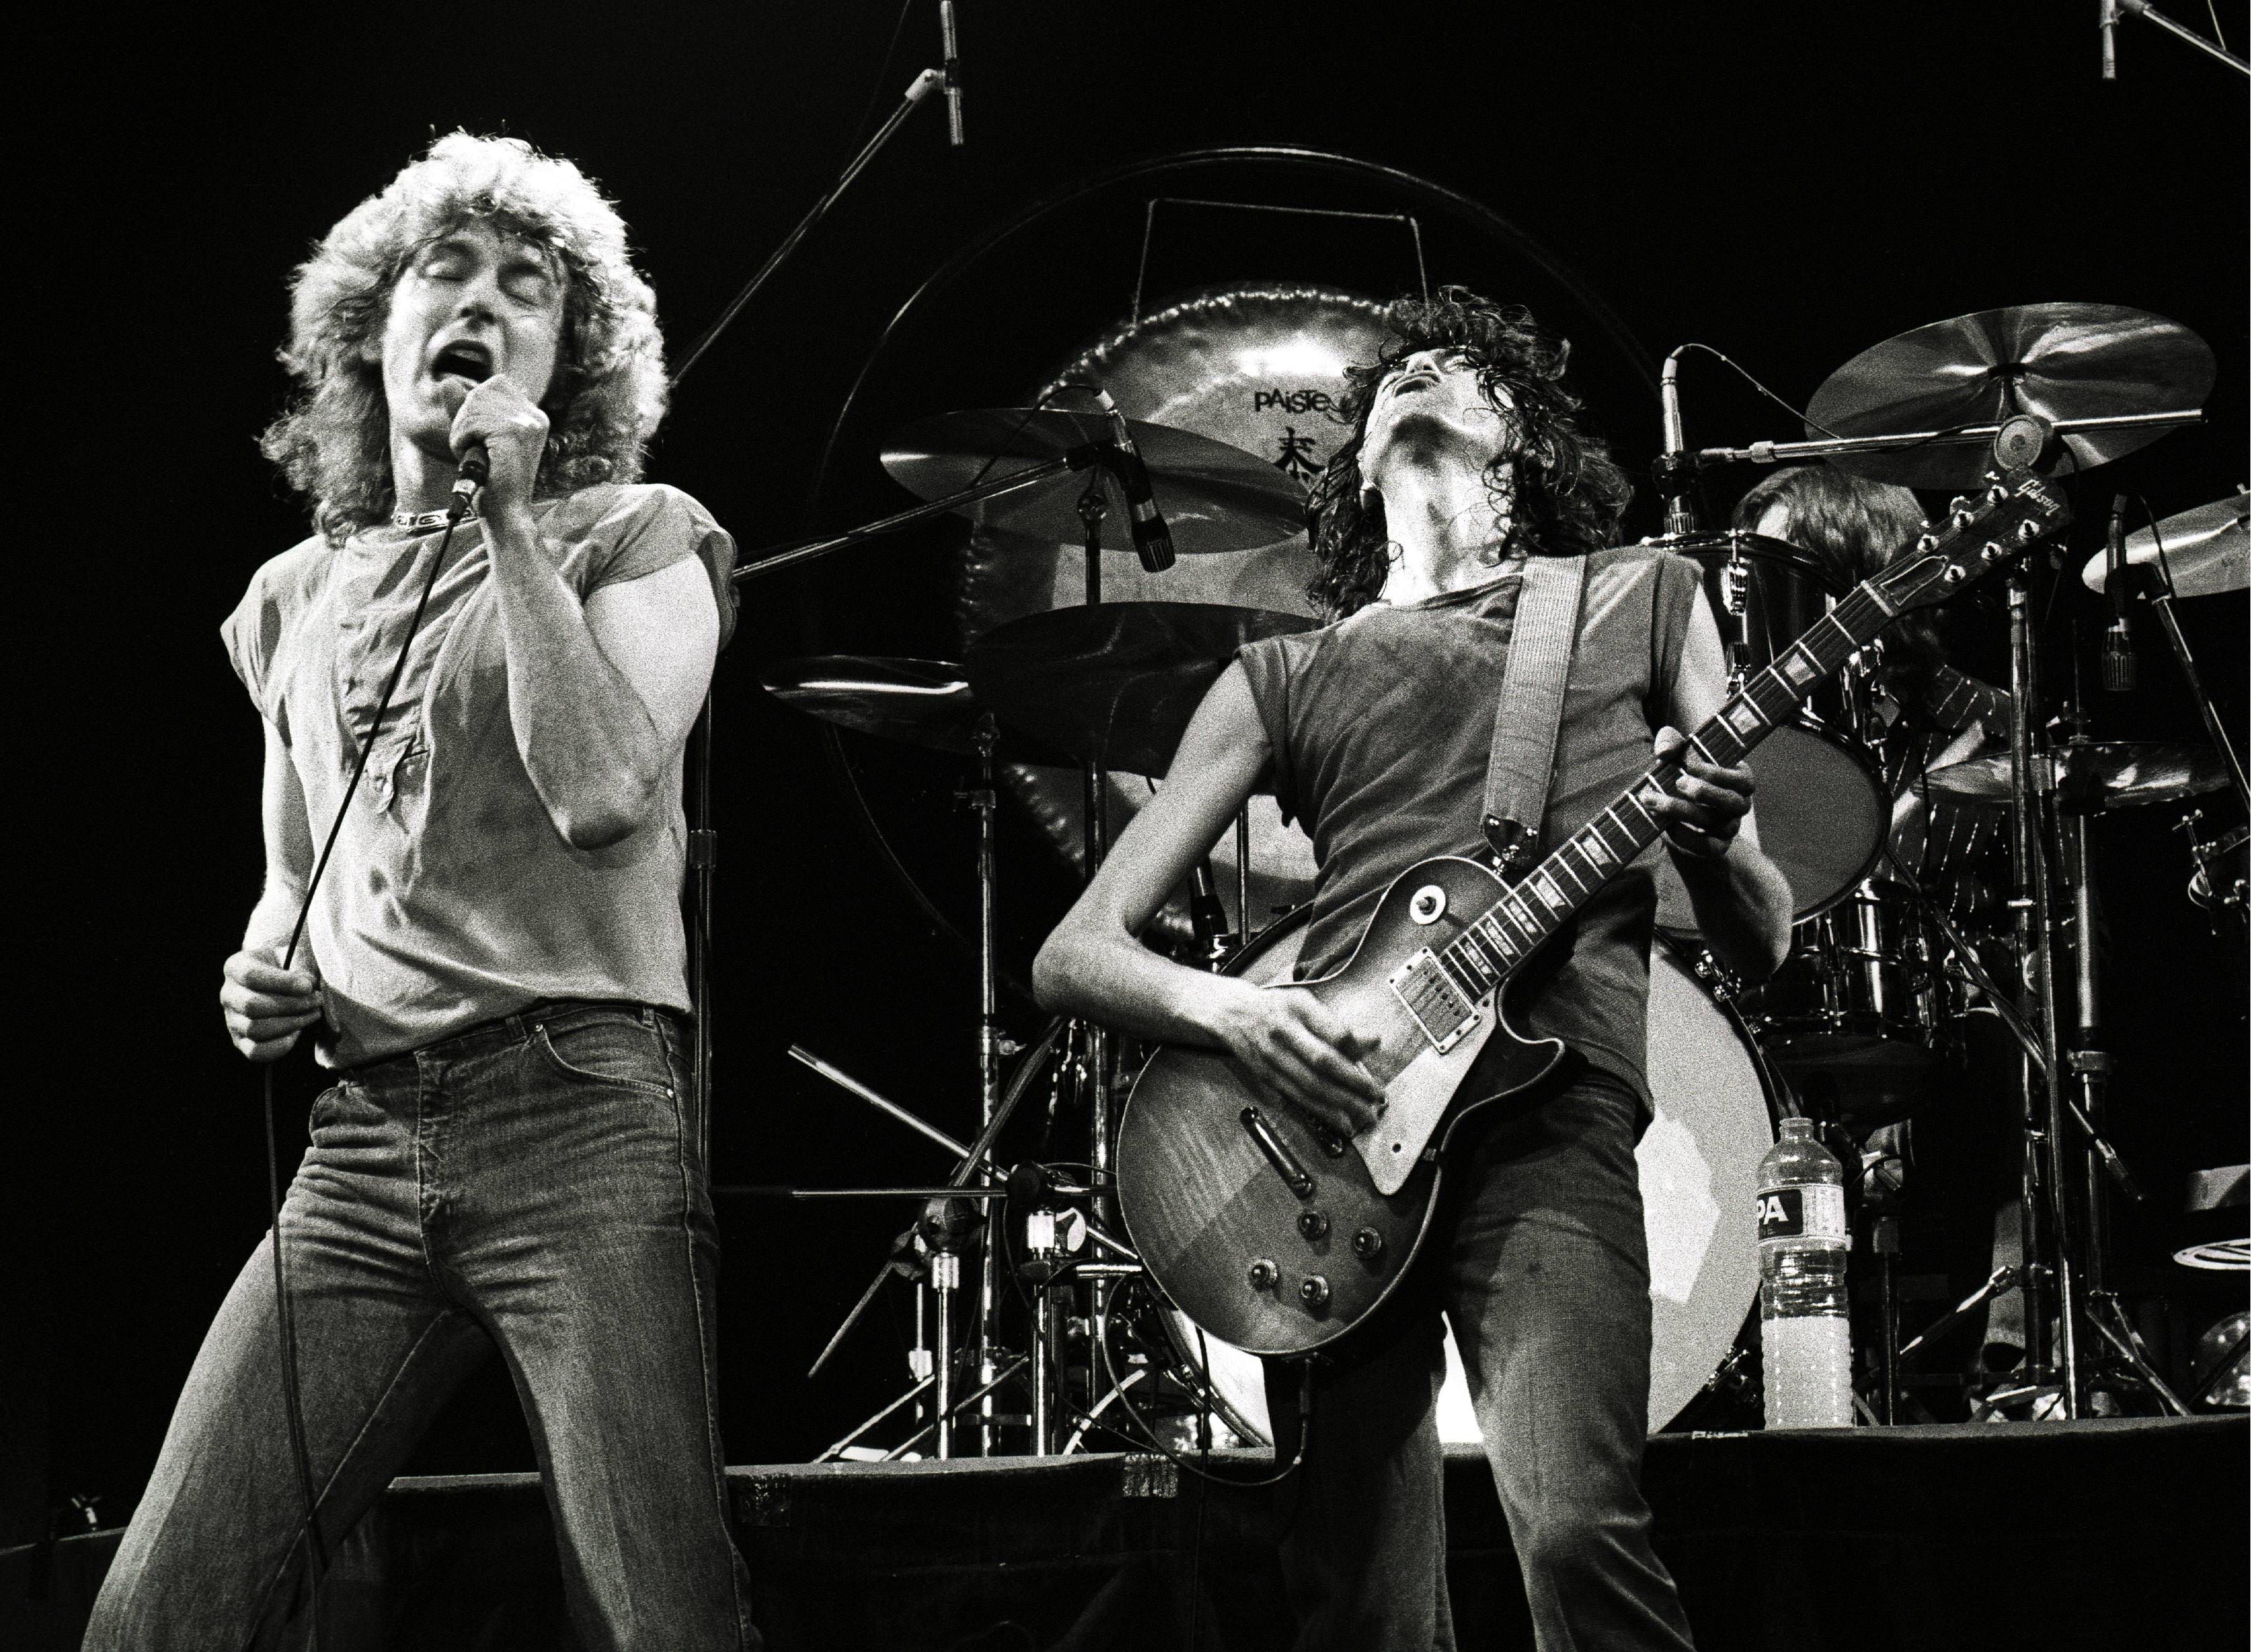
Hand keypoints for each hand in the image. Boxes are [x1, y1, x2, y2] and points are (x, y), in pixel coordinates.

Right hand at [220, 947, 321, 1061]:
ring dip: (291, 1023)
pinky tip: (297, 1031)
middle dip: (291, 1005)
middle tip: (316, 1000)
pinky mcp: (241, 1041)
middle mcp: (228, 994)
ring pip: (255, 1029)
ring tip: (312, 1013)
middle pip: (252, 1006)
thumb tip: (307, 990)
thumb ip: (302, 969)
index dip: (282, 983)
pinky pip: (256, 1052)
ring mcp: (232, 1020)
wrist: (286, 980)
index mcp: (236, 967)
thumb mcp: (298, 957)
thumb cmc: (292, 965)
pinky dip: (281, 1045)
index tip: (308, 986)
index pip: (250, 975)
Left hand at [443, 372, 549, 516]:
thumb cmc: (491, 482)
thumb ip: (463, 409)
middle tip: (475, 449)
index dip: (477, 407)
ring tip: (475, 456)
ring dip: (462, 431)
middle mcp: (535, 416)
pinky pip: (470, 423)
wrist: (504, 514)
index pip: (496, 384)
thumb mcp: (475, 438)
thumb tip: (447, 381)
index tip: (482, 437)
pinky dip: (461, 440)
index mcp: (534, 416)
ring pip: (473, 405)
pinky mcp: (512, 433)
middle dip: (467, 419)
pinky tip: (473, 458)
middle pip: (482, 391)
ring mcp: (526, 424)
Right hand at [1203, 979, 1385, 1136]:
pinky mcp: (1267, 1077)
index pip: (1332, 1031)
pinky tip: (1340, 1120)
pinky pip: (1298, 1097)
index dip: (1355, 1047)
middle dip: (1354, 1084)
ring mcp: (1273, 1058)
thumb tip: (1372, 1041)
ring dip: (1341, 1104)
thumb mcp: (1306, 1003)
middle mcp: (1283, 1034)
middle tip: (1377, 1096)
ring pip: (1311, 1086)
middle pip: (1323, 1063)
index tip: (1376, 1053)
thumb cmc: (1275, 1007)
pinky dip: (1321, 1111)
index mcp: (1297, 1009)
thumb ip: (1337, 1024)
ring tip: (1364, 1114)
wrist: (1231, 1013)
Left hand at [1648, 726, 1753, 861]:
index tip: (1688, 764)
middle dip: (1704, 792)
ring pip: (1715, 824)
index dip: (1717, 773)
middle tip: (1678, 782)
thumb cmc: (1682, 771)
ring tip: (1654, 801)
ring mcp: (1730, 828)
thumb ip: (1671, 742)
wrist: (1678, 809)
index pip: (1742, 779)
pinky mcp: (1716, 846)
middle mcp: (1740, 805)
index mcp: (1741, 780)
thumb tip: (1663, 751)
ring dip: (1682, 812)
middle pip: (1731, 802)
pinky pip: (1706, 847)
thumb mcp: (1677, 752)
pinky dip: (1684, 836)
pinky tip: (1663, 824)